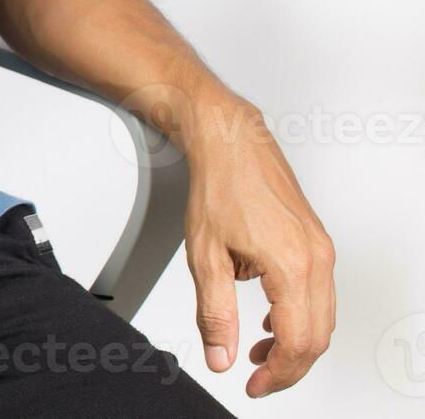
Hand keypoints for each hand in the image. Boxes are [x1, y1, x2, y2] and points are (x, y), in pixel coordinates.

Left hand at [181, 91, 335, 397]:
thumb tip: (221, 356)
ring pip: (321, 315)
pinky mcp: (316, 240)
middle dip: (288, 363)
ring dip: (293, 339)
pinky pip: (318, 291)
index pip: (298, 342)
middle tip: (256, 375)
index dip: (278, 373)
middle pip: (317, 334)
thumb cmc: (218, 187)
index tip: (254, 384)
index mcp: (292, 266)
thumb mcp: (205, 258)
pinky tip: (268, 318)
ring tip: (256, 348)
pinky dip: (297, 314)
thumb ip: (214, 314)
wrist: (230, 142)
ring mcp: (320, 248)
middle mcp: (316, 258)